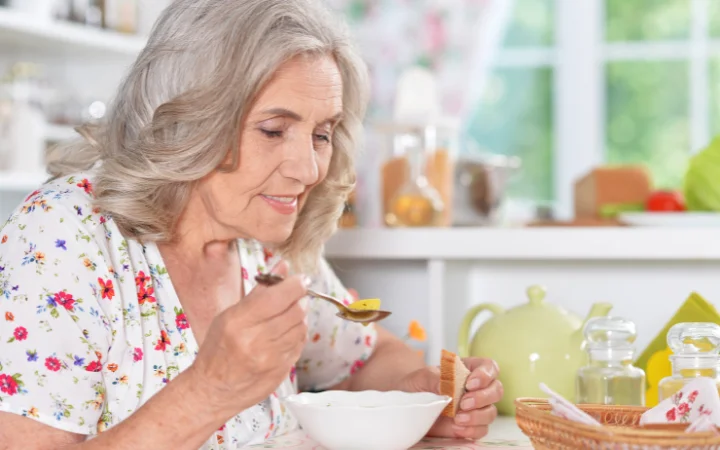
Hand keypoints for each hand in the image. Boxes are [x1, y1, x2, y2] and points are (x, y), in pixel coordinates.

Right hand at [188, 256, 307, 419]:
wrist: (213, 390)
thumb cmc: (218, 349)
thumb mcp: (230, 315)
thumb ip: (260, 290)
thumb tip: (283, 266)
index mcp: (238, 322)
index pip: (278, 296)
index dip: (296, 284)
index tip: (300, 279)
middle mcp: (254, 341)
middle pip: (296, 311)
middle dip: (301, 299)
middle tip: (297, 295)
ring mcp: (269, 358)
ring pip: (301, 327)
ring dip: (300, 317)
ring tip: (288, 315)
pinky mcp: (280, 371)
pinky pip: (299, 345)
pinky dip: (297, 335)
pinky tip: (285, 333)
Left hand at [398, 357, 502, 439]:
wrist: (410, 405)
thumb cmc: (418, 385)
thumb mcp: (422, 377)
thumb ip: (435, 378)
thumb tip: (448, 387)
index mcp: (469, 369)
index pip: (489, 367)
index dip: (485, 375)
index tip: (470, 384)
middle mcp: (477, 388)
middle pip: (496, 390)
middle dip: (483, 397)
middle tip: (463, 403)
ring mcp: (476, 408)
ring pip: (491, 412)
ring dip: (477, 416)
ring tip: (457, 418)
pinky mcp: (471, 425)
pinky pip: (481, 430)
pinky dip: (472, 430)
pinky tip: (457, 428)